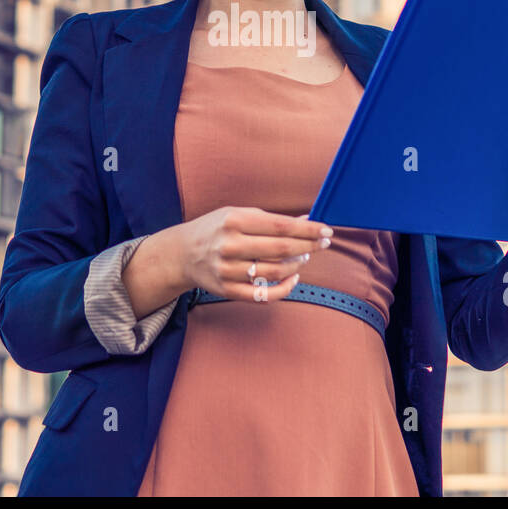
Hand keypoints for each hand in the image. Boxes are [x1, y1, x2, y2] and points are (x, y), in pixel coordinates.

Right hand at [176, 206, 332, 302]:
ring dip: (297, 265)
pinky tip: (293, 278)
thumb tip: (305, 220)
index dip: (307, 230)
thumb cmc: (214, 229)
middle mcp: (229, 245)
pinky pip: (263, 294)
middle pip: (281, 249)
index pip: (280, 226)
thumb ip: (270, 218)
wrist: (182, 253)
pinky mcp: (227, 290)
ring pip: (275, 272)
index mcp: (233, 221)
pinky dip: (284, 288)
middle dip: (308, 246)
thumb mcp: (237, 214)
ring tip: (305, 257)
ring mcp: (227, 270)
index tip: (326, 230)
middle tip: (324, 244)